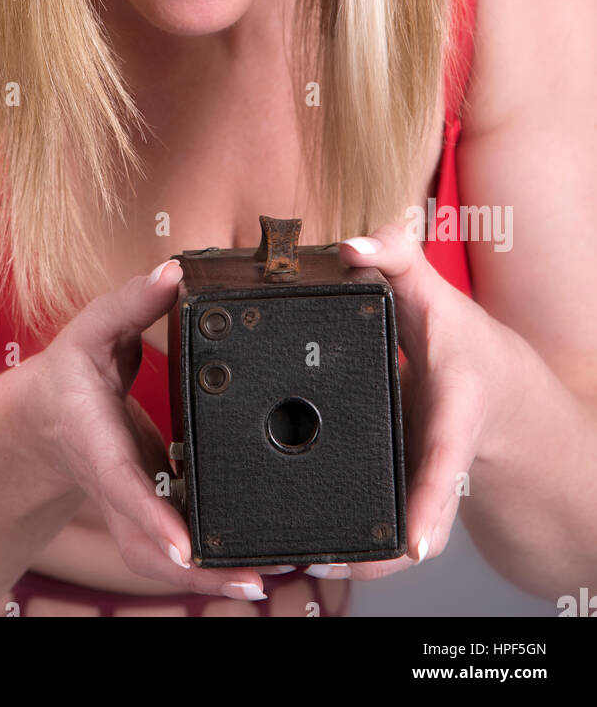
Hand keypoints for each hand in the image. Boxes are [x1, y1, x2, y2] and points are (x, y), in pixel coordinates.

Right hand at [23, 260, 280, 601]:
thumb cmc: (73, 372)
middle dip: (195, 569)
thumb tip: (172, 271)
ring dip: (208, 577)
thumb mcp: (92, 328)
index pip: (124, 484)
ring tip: (261, 580)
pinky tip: (252, 569)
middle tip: (250, 580)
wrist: (45, 416)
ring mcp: (129, 508)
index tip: (185, 548)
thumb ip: (131, 301)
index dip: (153, 518)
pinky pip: (174, 549)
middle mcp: (112, 486)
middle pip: (147, 545)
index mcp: (96, 443)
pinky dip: (208, 565)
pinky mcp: (148, 512)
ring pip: (161, 559)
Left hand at [308, 222, 504, 582]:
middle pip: (422, 515)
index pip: (445, 458)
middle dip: (382, 550)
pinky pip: (391, 526)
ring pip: (405, 536)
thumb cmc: (459, 340)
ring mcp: (428, 479)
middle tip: (327, 561)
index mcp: (454, 409)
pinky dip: (362, 550)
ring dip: (364, 559)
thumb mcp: (434, 293)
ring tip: (312, 562)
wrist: (495, 386)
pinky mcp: (412, 488)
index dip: (430, 502)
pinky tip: (321, 558)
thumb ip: (394, 259)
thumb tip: (350, 246)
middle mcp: (442, 454)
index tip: (414, 546)